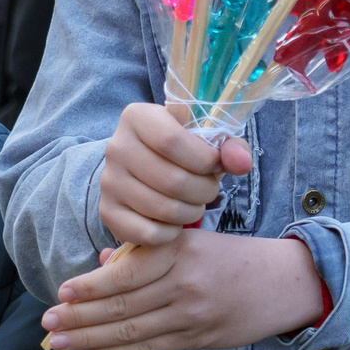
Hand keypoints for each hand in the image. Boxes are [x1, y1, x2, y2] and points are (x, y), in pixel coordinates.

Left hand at [43, 232, 323, 349]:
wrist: (285, 282)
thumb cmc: (232, 257)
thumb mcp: (191, 242)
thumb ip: (146, 254)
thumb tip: (101, 264)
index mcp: (180, 252)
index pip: (126, 274)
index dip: (91, 287)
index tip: (62, 291)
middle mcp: (185, 284)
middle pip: (122, 307)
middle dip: (79, 317)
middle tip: (47, 322)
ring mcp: (192, 316)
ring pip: (132, 333)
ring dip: (89, 340)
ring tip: (58, 343)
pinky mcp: (198, 339)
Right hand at [97, 102, 254, 249]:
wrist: (147, 168)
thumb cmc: (182, 151)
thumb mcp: (206, 140)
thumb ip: (230, 147)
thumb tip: (241, 163)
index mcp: (137, 117)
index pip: (173, 141)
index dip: (204, 160)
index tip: (216, 166)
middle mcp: (116, 147)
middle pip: (172, 180)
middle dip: (204, 191)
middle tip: (209, 190)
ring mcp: (109, 181)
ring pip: (163, 209)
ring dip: (191, 212)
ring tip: (194, 203)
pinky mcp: (108, 212)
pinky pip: (149, 233)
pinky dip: (171, 233)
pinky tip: (175, 221)